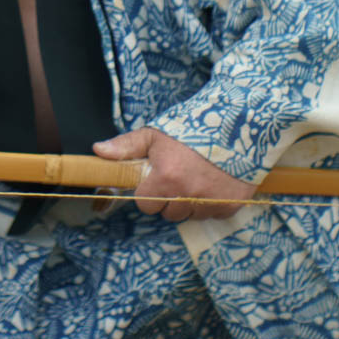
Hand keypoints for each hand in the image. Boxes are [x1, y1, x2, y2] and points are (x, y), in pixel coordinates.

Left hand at [93, 127, 256, 221]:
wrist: (239, 122)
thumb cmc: (193, 127)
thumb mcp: (156, 133)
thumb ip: (127, 146)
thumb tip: (98, 151)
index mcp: (166, 179)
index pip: (145, 204)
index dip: (148, 192)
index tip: (156, 179)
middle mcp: (187, 196)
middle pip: (168, 214)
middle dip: (169, 199)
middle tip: (178, 177)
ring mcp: (211, 203)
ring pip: (191, 216)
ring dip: (190, 204)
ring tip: (196, 179)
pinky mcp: (231, 206)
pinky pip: (213, 214)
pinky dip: (212, 204)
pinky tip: (214, 184)